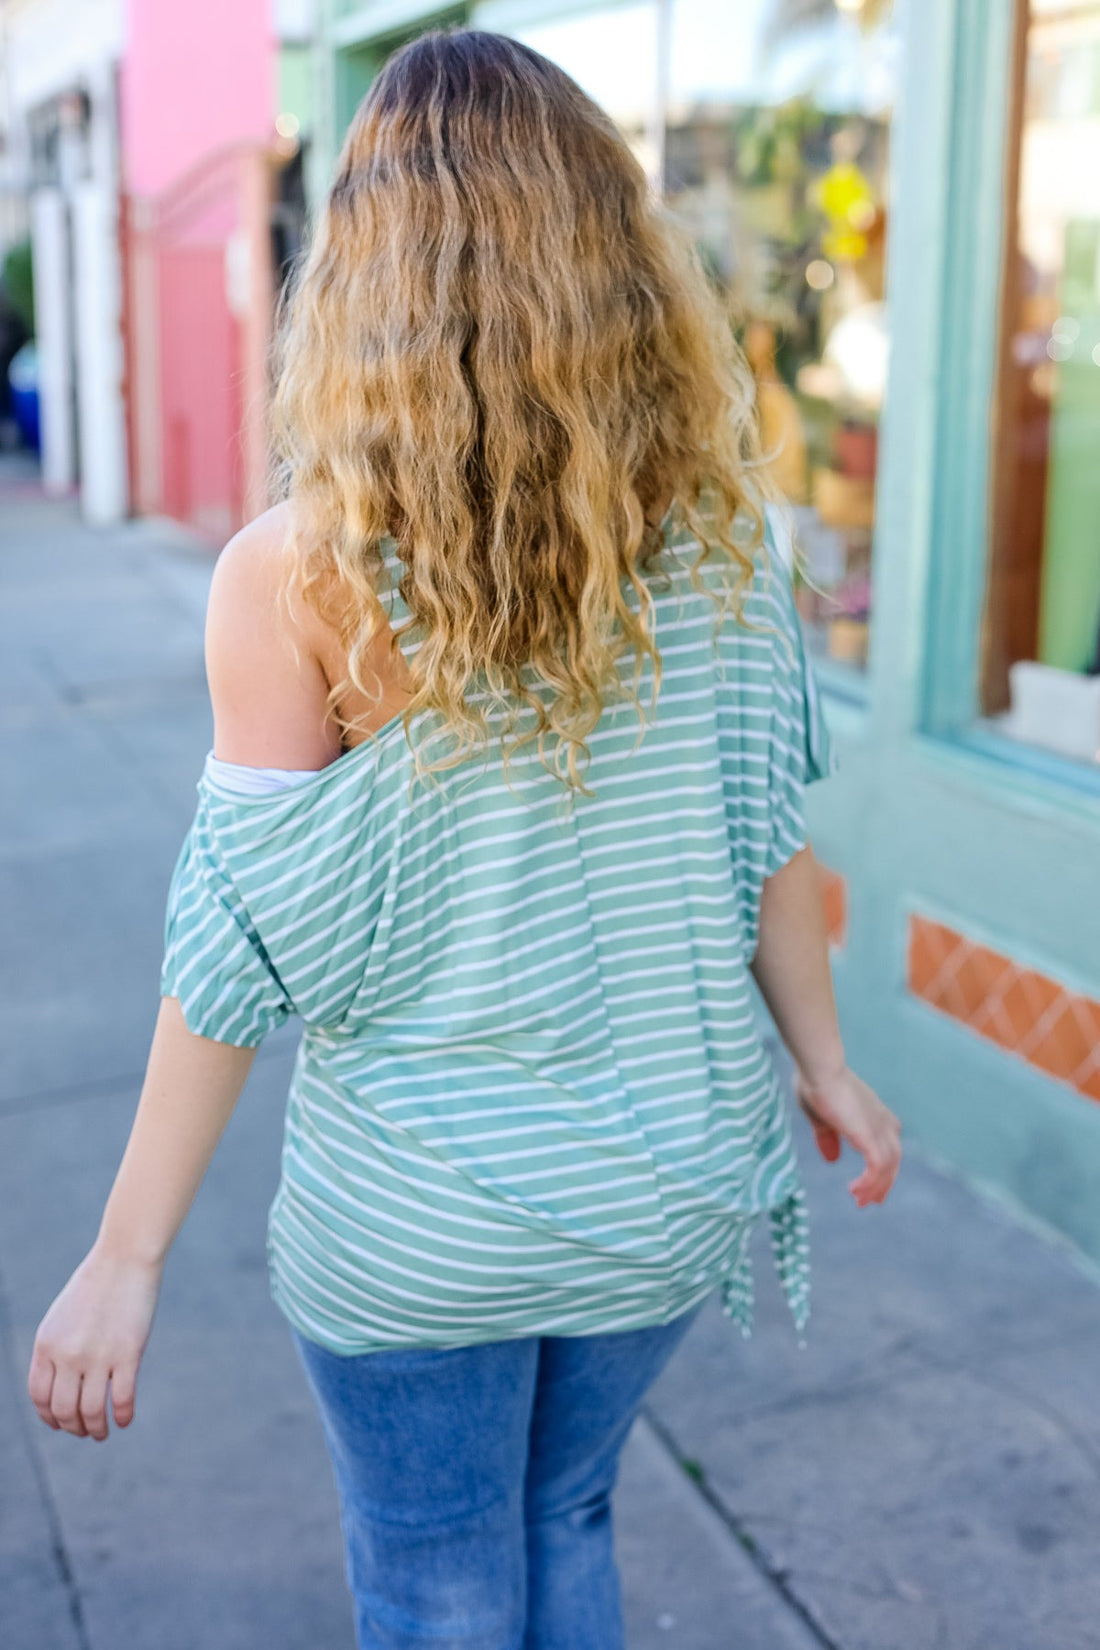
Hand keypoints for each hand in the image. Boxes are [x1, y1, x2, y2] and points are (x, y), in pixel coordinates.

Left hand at [27, 1247, 161, 1439]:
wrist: (124, 1258)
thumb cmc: (95, 1286)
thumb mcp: (61, 1318)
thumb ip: (55, 1351)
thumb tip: (60, 1390)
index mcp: (46, 1345)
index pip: (39, 1397)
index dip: (49, 1418)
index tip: (61, 1424)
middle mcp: (68, 1354)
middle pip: (64, 1410)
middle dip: (74, 1428)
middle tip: (86, 1432)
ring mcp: (98, 1355)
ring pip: (92, 1411)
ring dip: (97, 1429)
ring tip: (103, 1433)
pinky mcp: (128, 1354)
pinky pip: (123, 1398)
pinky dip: (123, 1415)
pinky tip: (125, 1420)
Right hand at [795, 1066, 901, 1207]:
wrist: (820, 1069)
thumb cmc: (815, 1082)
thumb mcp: (821, 1116)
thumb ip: (828, 1137)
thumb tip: (832, 1159)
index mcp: (872, 1112)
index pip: (889, 1141)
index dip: (884, 1162)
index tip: (873, 1181)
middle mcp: (881, 1120)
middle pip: (893, 1157)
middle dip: (884, 1181)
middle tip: (872, 1201)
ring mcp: (879, 1128)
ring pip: (888, 1166)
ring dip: (876, 1186)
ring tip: (859, 1200)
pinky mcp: (871, 1137)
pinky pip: (877, 1168)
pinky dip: (869, 1183)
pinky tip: (854, 1190)